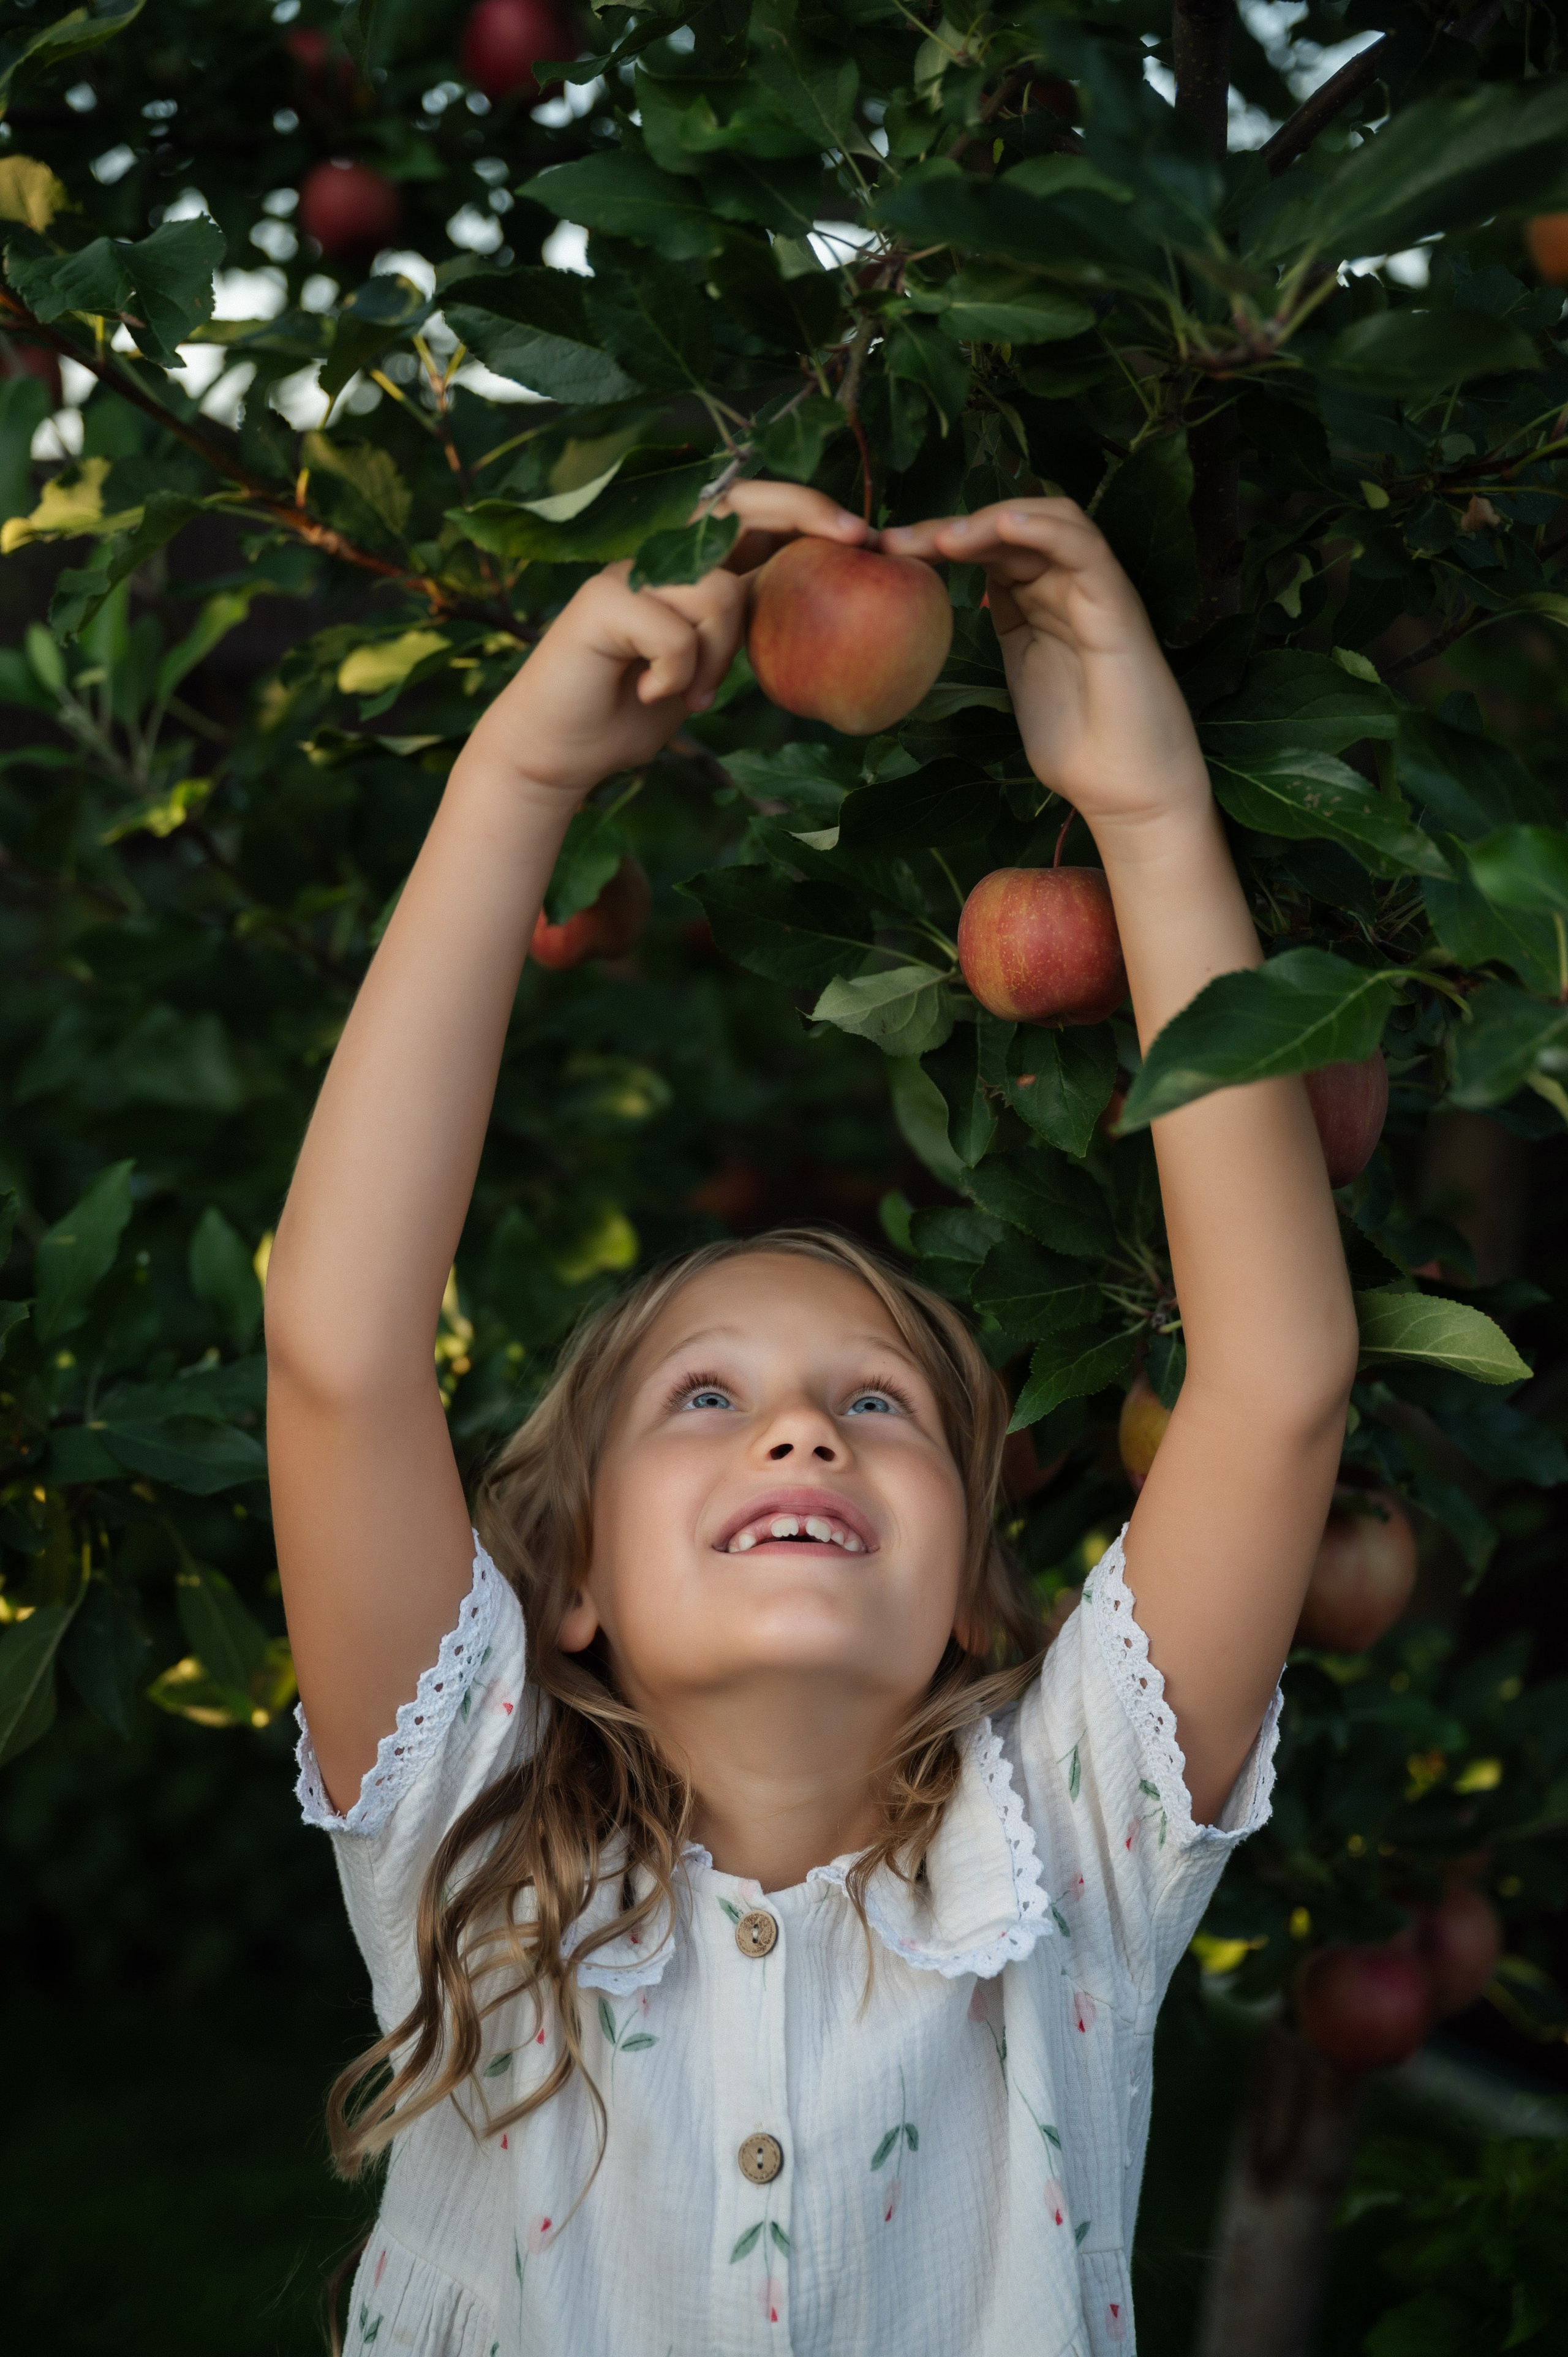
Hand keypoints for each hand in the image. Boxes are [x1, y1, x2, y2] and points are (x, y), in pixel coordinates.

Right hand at [465, 482, 867, 806]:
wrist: (558, 753)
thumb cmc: (634, 711)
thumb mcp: (707, 665)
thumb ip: (744, 629)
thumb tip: (820, 608)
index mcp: (691, 570)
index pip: (754, 519)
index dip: (809, 514)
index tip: (869, 536)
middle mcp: (661, 558)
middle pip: (739, 504)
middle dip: (803, 509)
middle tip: (855, 538)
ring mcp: (630, 574)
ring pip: (716, 590)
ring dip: (718, 654)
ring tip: (691, 696)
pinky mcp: (601, 603)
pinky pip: (674, 630)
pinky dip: (678, 672)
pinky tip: (655, 695)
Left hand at [880, 499, 1207, 840]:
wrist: (1126, 788)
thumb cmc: (1077, 744)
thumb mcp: (1020, 673)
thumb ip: (1002, 629)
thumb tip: (951, 609)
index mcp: (1041, 600)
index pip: (989, 549)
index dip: (938, 542)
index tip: (885, 554)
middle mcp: (1068, 585)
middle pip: (1009, 530)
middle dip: (950, 528)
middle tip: (895, 543)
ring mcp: (1094, 591)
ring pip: (1048, 524)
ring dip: (991, 522)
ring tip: (944, 538)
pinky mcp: (1116, 607)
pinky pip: (1085, 550)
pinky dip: (1045, 530)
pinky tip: (1003, 527)